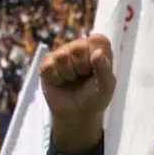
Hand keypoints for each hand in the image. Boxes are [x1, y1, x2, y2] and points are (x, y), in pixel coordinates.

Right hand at [40, 34, 115, 154]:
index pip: (98, 40)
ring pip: (62, 56)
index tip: (96, 69)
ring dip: (68, 73)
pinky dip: (56, 77)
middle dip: (81, 67)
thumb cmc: (96, 98)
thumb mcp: (106, 87)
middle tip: (83, 76)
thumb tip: (97, 53)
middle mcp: (79, 48)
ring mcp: (62, 54)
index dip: (97, 55)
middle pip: (78, 47)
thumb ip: (105, 69)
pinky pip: (49, 65)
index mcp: (98, 50)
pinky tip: (60, 82)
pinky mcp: (47, 63)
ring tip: (71, 79)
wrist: (77, 114)